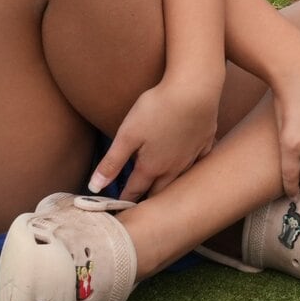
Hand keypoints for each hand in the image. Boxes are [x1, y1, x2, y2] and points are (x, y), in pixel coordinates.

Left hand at [92, 75, 219, 198]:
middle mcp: (174, 166)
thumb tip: (94, 188)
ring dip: (170, 186)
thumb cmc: (158, 109)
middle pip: (159, 190)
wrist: (195, 89)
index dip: (124, 201)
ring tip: (162, 190)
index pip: (135, 191)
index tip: (119, 211)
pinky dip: (192, 166)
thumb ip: (111, 163)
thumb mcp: (127, 135)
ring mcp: (192, 155)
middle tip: (140, 204)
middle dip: (148, 199)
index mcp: (152, 166)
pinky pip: (199, 160)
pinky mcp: (206, 141)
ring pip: (180, 178)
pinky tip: (191, 164)